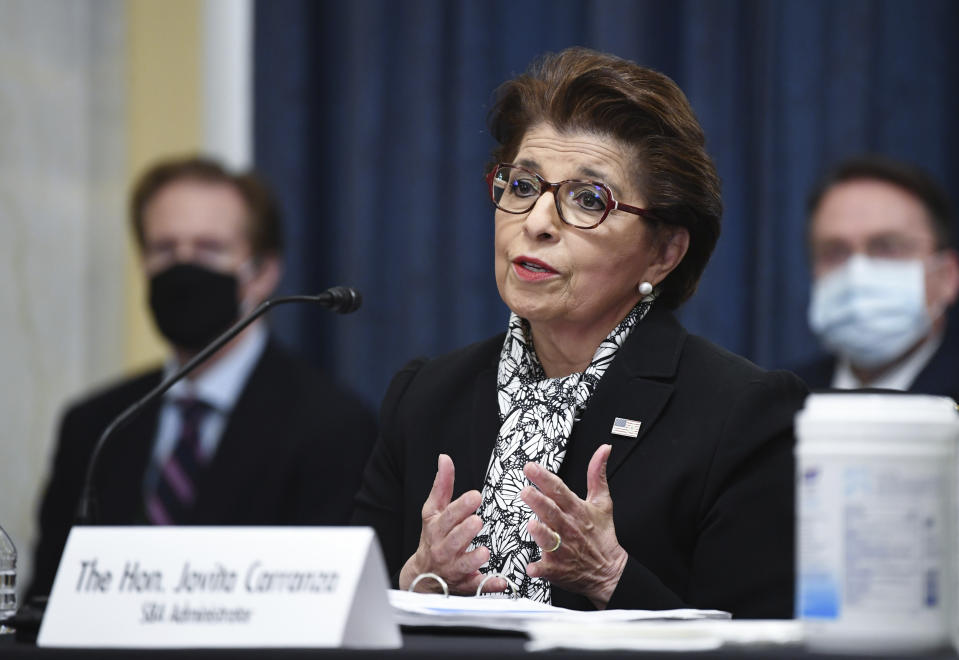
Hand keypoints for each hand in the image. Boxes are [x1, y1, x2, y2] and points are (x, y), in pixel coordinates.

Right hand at [399, 454, 505, 594]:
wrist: (423, 576)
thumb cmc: (433, 536)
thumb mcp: (433, 511)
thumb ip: (442, 485)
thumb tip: (445, 458)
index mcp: (437, 528)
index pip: (448, 516)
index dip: (461, 507)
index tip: (475, 496)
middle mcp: (443, 549)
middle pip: (453, 540)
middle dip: (465, 531)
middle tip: (478, 521)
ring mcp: (454, 569)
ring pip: (463, 565)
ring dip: (473, 559)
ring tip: (484, 551)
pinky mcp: (465, 585)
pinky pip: (477, 588)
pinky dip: (488, 586)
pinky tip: (501, 583)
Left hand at [521, 444, 626, 608]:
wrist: (609, 571)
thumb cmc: (602, 536)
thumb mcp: (602, 502)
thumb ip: (597, 474)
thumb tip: (603, 449)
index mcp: (577, 510)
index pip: (559, 490)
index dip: (545, 478)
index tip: (531, 467)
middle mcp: (568, 528)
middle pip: (551, 512)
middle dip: (538, 502)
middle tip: (525, 491)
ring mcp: (563, 549)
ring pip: (549, 539)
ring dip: (541, 533)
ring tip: (531, 525)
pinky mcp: (557, 568)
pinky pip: (545, 569)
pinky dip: (538, 569)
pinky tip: (531, 568)